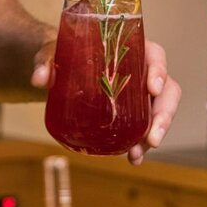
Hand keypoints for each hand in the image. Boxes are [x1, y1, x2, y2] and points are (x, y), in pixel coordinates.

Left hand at [30, 39, 180, 165]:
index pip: (155, 55)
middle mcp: (141, 69)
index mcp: (130, 47)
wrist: (60, 69)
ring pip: (161, 111)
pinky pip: (146, 126)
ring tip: (137, 154)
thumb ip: (46, 61)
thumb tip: (39, 79)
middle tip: (152, 137)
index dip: (158, 71)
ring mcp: (141, 93)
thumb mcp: (53, 53)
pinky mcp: (134, 111)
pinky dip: (142, 144)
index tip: (152, 88)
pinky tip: (133, 158)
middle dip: (164, 115)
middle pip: (167, 89)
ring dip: (155, 133)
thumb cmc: (64, 54)